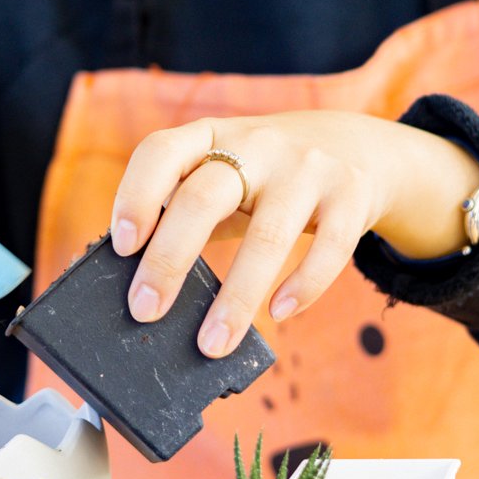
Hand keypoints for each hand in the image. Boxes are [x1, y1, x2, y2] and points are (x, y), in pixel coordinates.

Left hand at [109, 111, 478, 357]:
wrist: (357, 147)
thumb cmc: (267, 175)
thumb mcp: (223, 172)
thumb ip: (184, 209)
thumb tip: (141, 282)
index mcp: (210, 135)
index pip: (161, 152)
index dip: (136, 195)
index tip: (121, 246)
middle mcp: (257, 145)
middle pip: (203, 199)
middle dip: (168, 259)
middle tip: (144, 311)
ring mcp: (307, 168)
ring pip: (268, 235)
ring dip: (235, 298)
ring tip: (211, 344)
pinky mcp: (351, 195)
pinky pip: (329, 247)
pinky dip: (304, 286)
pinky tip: (279, 312)